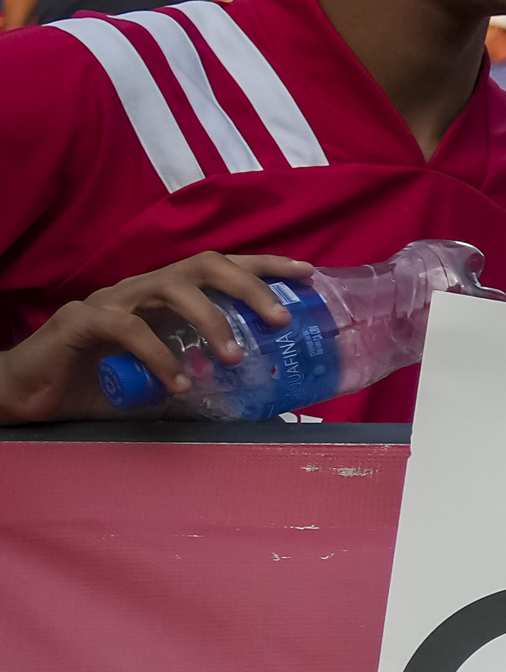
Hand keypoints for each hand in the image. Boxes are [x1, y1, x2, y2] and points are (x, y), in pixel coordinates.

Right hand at [0, 251, 310, 421]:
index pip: (222, 268)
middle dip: (248, 286)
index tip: (307, 274)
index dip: (265, 266)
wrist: (32, 395)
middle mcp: (143, 288)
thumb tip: (266, 407)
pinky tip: (179, 385)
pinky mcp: (82, 321)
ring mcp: (112, 300)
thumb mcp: (168, 385)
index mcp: (166, 296)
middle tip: (279, 319)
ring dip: (210, 320)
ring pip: (169, 288)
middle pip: (203, 264)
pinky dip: (159, 355)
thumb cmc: (102, 385)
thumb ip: (208, 386)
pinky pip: (128, 327)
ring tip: (233, 358)